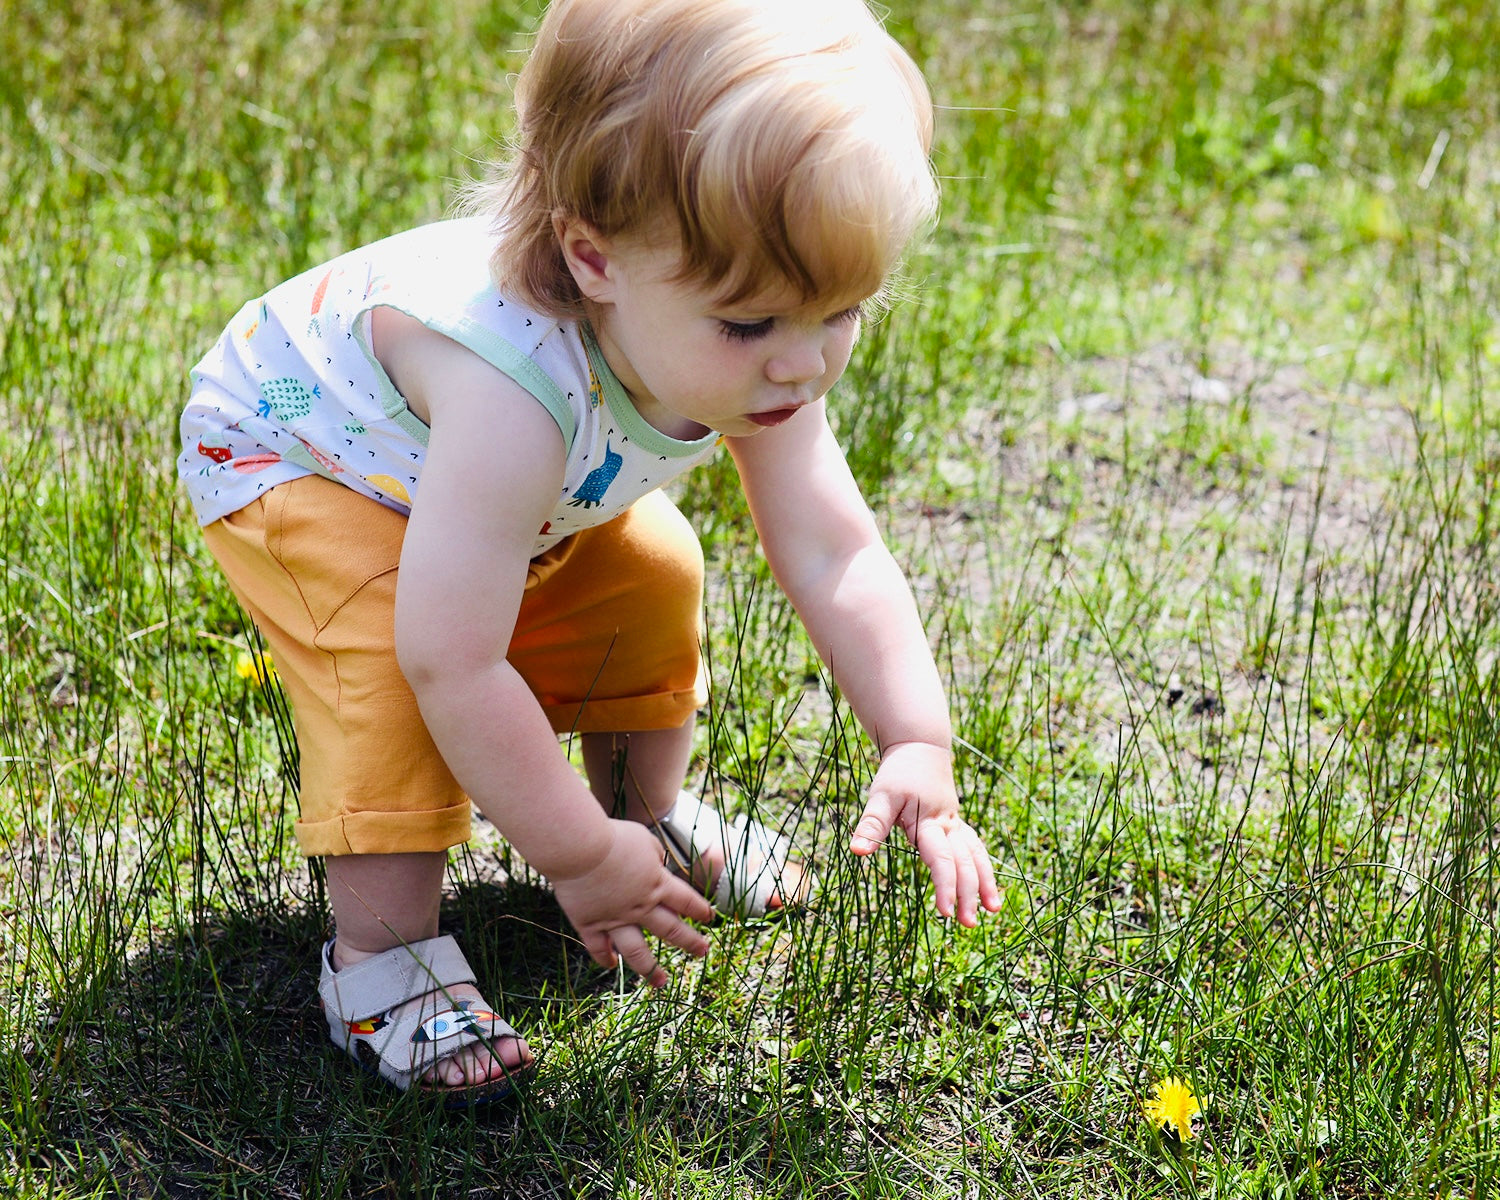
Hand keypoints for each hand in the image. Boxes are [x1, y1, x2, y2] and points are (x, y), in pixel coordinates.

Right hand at [548, 819, 714, 985]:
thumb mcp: (645, 840)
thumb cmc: (614, 838)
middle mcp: (640, 906)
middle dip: (690, 942)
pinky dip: (604, 958)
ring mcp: (615, 918)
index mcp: (657, 883)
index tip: (710, 918)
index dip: (700, 909)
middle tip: (702, 952)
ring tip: (661, 982)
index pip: (686, 901)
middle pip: (671, 930)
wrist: (581, 848)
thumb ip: (655, 855)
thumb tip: (658, 864)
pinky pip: (598, 947)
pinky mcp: (589, 923)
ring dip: (650, 969)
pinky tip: (610, 965)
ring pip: (637, 951)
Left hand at [850, 741, 1001, 926]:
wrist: (920, 746)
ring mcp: (956, 824)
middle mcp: (948, 825)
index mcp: (929, 822)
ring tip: (993, 910)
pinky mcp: (957, 823)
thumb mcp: (880, 795)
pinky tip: (988, 887)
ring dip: (985, 882)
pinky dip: (983, 867)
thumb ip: (871, 825)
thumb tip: (857, 851)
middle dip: (969, 893)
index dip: (944, 886)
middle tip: (969, 924)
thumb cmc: (898, 773)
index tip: (945, 912)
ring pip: (977, 855)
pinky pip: (975, 848)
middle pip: (964, 863)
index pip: (941, 860)